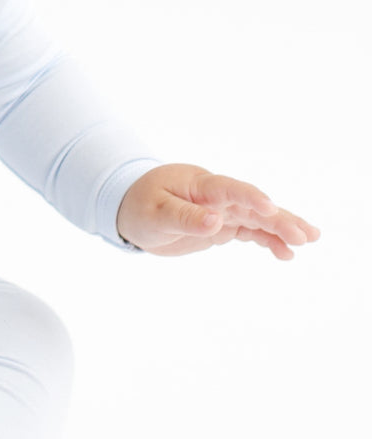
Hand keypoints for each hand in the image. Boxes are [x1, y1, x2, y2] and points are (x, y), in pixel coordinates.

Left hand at [116, 163, 319, 259]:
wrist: (130, 207)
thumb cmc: (139, 205)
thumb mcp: (155, 213)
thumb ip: (184, 217)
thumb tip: (215, 221)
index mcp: (199, 185)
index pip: (229, 189)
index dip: (250, 197)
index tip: (270, 208)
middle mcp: (215, 195)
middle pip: (251, 205)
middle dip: (278, 219)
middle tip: (304, 236)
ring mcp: (221, 209)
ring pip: (256, 218)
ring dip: (282, 228)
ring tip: (308, 240)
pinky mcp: (221, 224)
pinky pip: (249, 231)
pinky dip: (267, 240)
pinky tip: (285, 253)